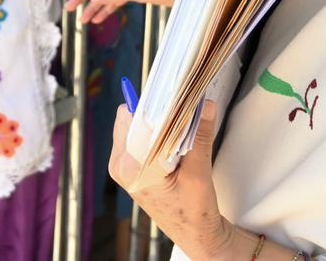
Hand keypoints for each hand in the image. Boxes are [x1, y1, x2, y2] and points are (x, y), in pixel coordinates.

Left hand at [110, 101, 238, 258]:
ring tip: (182, 114)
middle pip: (133, 121)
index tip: (171, 89)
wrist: (198, 236)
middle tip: (181, 100)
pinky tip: (177, 130)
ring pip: (139, 128)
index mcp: (128, 167)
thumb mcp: (198, 173)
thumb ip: (199, 137)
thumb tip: (205, 104)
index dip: (151, 103)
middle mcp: (120, 164)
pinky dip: (159, 131)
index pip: (130, 120)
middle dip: (157, 111)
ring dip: (160, 121)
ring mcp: (125, 166)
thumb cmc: (194, 212)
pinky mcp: (135, 167)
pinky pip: (143, 138)